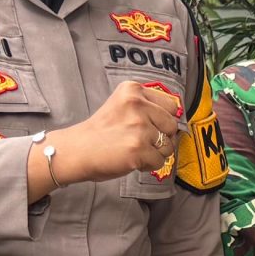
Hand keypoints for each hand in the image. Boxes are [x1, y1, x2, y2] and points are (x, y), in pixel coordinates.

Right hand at [54, 81, 180, 185]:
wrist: (77, 150)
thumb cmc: (101, 131)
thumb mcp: (122, 105)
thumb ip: (146, 106)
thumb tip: (177, 120)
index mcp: (133, 90)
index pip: (170, 105)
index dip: (163, 120)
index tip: (150, 126)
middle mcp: (137, 105)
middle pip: (172, 125)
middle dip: (161, 138)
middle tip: (140, 141)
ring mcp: (138, 127)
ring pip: (168, 146)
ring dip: (155, 153)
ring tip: (135, 150)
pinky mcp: (138, 149)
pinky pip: (159, 161)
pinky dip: (149, 165)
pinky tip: (132, 160)